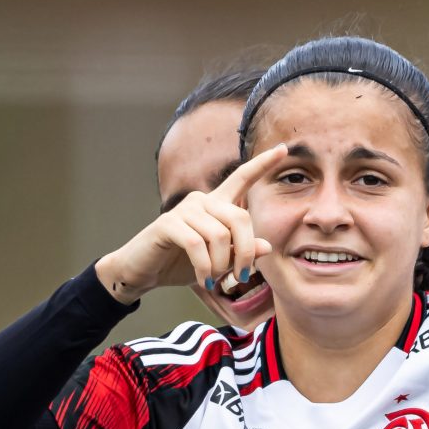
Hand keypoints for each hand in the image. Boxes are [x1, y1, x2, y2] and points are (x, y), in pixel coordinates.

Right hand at [93, 144, 286, 302]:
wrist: (144, 271)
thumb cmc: (183, 263)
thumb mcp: (219, 261)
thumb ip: (241, 252)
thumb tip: (266, 246)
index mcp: (217, 205)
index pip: (242, 178)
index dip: (263, 164)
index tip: (284, 149)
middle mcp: (202, 201)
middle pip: (239, 218)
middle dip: (245, 253)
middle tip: (241, 277)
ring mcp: (184, 210)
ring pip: (219, 236)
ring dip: (222, 265)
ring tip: (215, 279)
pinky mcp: (167, 224)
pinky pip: (196, 245)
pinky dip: (205, 267)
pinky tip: (205, 280)